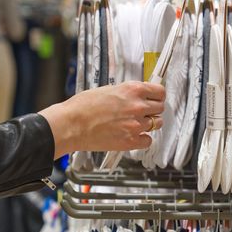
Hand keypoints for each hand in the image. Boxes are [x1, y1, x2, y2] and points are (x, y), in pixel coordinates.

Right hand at [38, 81, 164, 158]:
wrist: (72, 124)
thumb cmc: (83, 106)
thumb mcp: (108, 89)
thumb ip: (126, 93)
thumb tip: (135, 95)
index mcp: (132, 90)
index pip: (160, 91)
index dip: (157, 95)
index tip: (155, 98)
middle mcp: (137, 106)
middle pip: (160, 108)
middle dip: (153, 109)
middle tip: (144, 111)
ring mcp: (136, 125)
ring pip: (156, 124)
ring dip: (148, 123)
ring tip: (135, 123)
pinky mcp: (131, 141)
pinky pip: (148, 141)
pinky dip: (143, 139)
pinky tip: (133, 135)